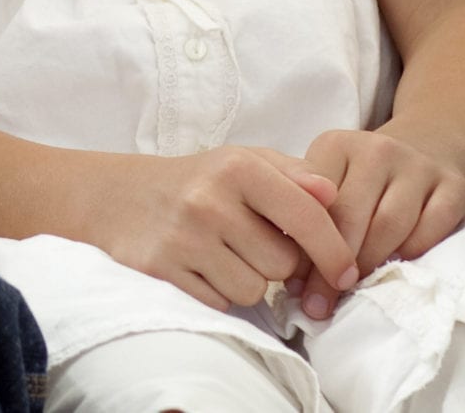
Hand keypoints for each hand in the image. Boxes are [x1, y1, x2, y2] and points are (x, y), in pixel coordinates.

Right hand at [85, 146, 363, 313]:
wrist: (118, 196)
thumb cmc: (198, 181)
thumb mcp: (244, 162)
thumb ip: (295, 174)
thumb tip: (333, 194)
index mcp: (238, 167)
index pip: (307, 216)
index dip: (335, 251)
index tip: (346, 273)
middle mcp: (210, 199)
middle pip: (282, 265)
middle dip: (274, 262)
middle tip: (249, 243)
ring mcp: (184, 236)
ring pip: (253, 291)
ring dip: (245, 281)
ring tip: (222, 255)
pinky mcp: (162, 269)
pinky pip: (219, 304)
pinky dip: (217, 294)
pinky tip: (200, 268)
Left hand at [289, 130, 464, 319]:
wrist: (424, 150)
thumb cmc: (363, 180)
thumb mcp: (329, 182)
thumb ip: (309, 218)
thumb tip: (295, 280)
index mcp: (337, 145)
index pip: (317, 202)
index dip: (304, 248)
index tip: (295, 288)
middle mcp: (377, 150)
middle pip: (352, 216)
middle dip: (333, 266)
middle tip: (322, 305)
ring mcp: (418, 166)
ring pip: (391, 224)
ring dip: (370, 266)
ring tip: (355, 295)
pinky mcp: (454, 186)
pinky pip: (433, 227)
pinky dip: (414, 253)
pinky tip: (398, 272)